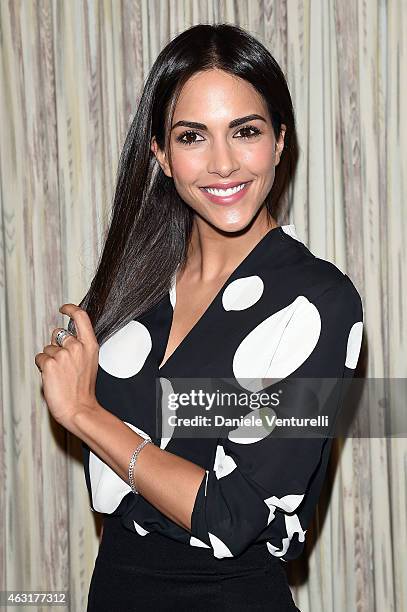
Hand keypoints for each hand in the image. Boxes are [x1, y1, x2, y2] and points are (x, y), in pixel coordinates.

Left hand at [35, 304, 99, 430]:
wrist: (79, 408)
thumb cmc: (83, 389)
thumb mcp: (90, 362)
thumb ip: (80, 346)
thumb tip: (65, 336)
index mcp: (90, 345)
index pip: (81, 317)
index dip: (71, 309)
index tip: (64, 308)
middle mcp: (77, 347)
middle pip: (58, 333)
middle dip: (56, 343)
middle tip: (62, 362)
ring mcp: (63, 354)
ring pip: (48, 348)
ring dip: (50, 358)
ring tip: (60, 373)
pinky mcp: (50, 363)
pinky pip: (40, 358)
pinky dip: (43, 367)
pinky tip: (52, 377)